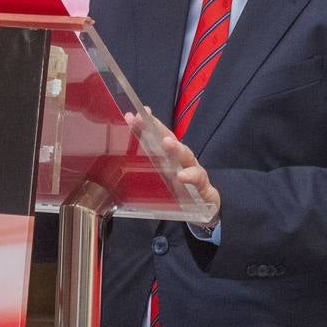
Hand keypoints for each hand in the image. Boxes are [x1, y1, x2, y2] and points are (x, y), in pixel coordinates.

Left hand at [126, 107, 221, 225]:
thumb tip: (120, 160)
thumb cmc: (180, 190)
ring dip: (176, 148)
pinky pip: (198, 180)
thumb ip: (144, 169)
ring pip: (186, 156)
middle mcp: (182, 159)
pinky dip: (190, 176)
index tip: (131, 116)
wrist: (206, 210)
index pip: (156, 136)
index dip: (144, 125)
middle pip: (170, 139)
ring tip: (167, 143)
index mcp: (169, 156)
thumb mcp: (160, 180)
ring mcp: (194, 171)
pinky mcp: (204, 187)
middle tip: (142, 120)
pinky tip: (182, 176)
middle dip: (156, 128)